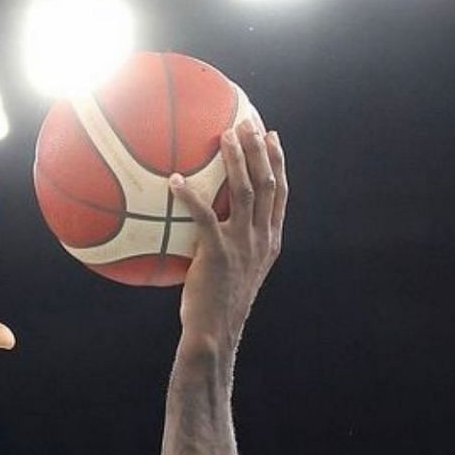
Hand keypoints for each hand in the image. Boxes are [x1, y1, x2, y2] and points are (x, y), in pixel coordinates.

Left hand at [169, 122, 287, 349]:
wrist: (215, 331)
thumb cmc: (217, 303)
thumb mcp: (233, 270)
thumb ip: (228, 242)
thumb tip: (204, 220)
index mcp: (269, 240)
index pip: (280, 193)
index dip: (278, 162)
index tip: (272, 136)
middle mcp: (262, 238)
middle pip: (268, 183)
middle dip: (260, 150)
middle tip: (249, 123)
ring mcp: (242, 245)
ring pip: (244, 191)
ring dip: (236, 160)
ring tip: (224, 135)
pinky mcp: (218, 253)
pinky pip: (204, 216)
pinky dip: (190, 196)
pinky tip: (174, 181)